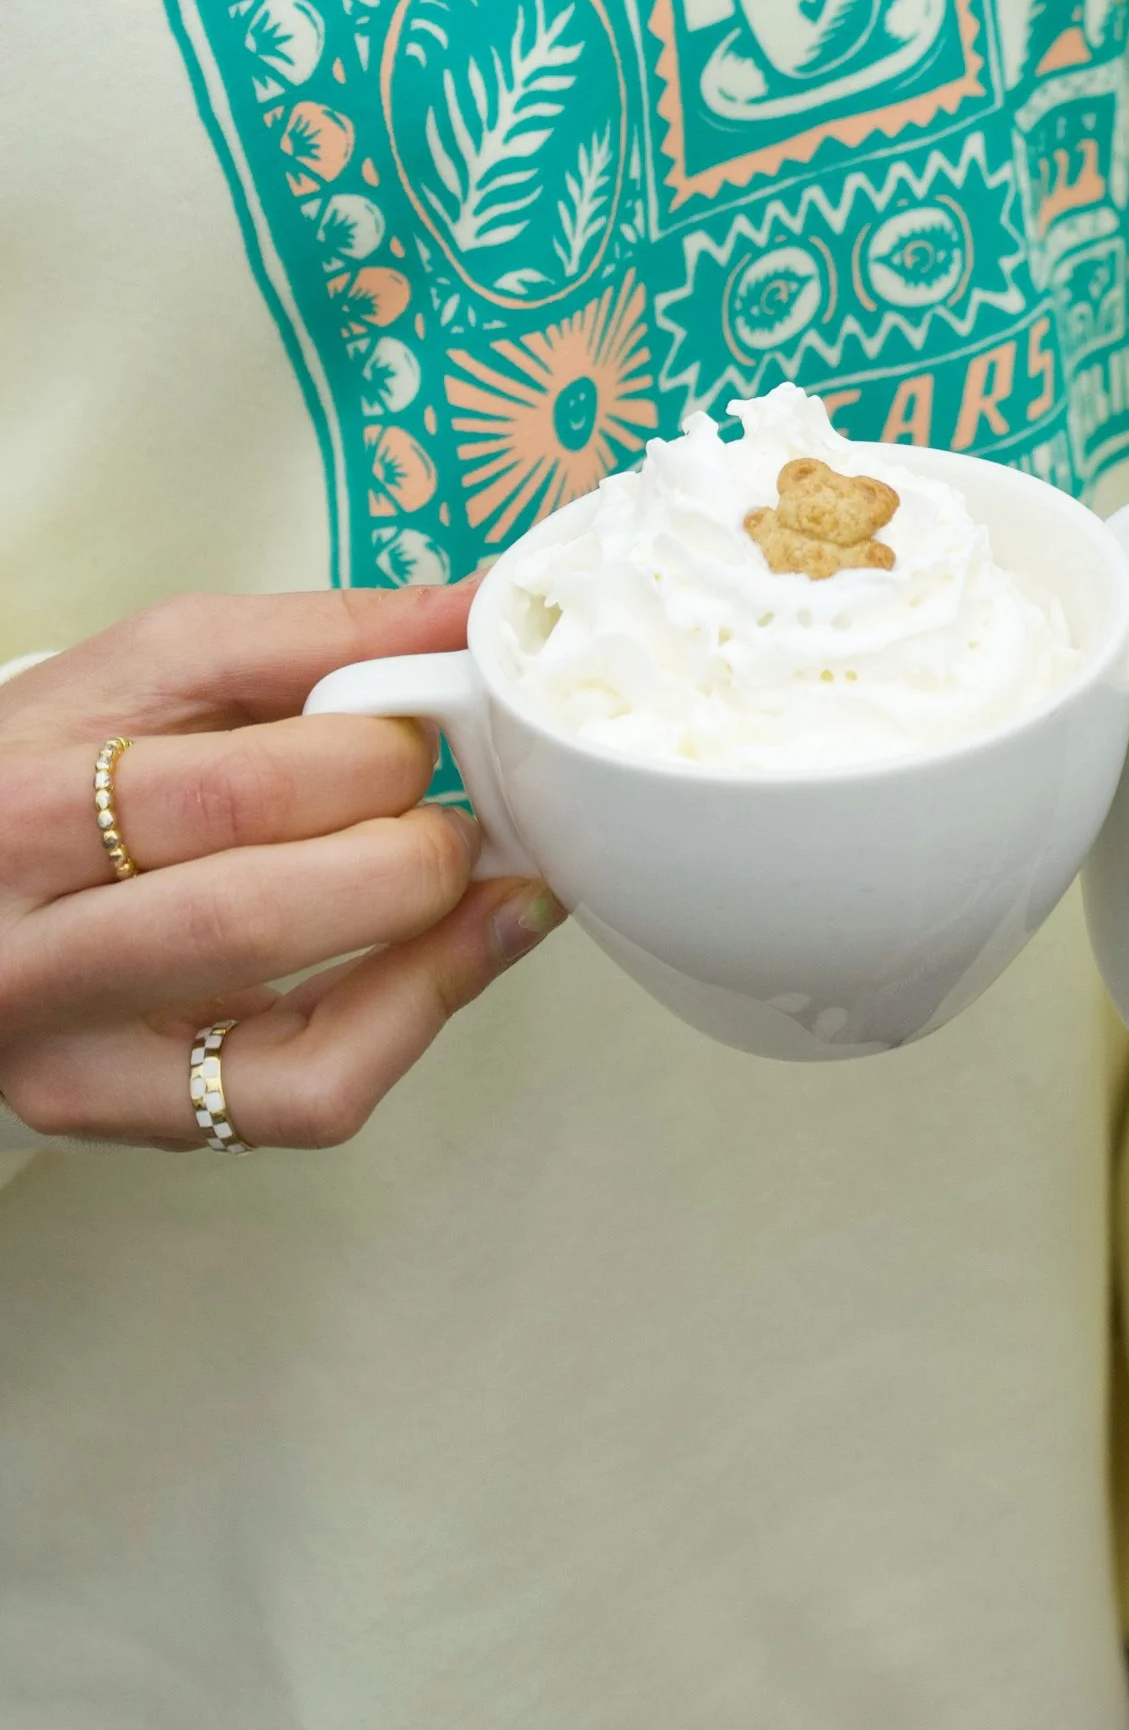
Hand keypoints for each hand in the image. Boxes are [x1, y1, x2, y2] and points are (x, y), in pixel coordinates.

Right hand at [0, 588, 558, 1151]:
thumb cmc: (62, 756)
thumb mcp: (159, 665)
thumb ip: (320, 636)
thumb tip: (475, 611)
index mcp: (25, 810)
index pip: (233, 794)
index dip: (370, 760)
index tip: (421, 732)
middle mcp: (30, 954)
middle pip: (257, 919)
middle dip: (407, 860)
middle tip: (453, 818)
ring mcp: (73, 1058)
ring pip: (296, 1053)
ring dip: (435, 962)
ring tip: (483, 894)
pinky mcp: (124, 1118)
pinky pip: (301, 1105)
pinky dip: (405, 1031)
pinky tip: (444, 963)